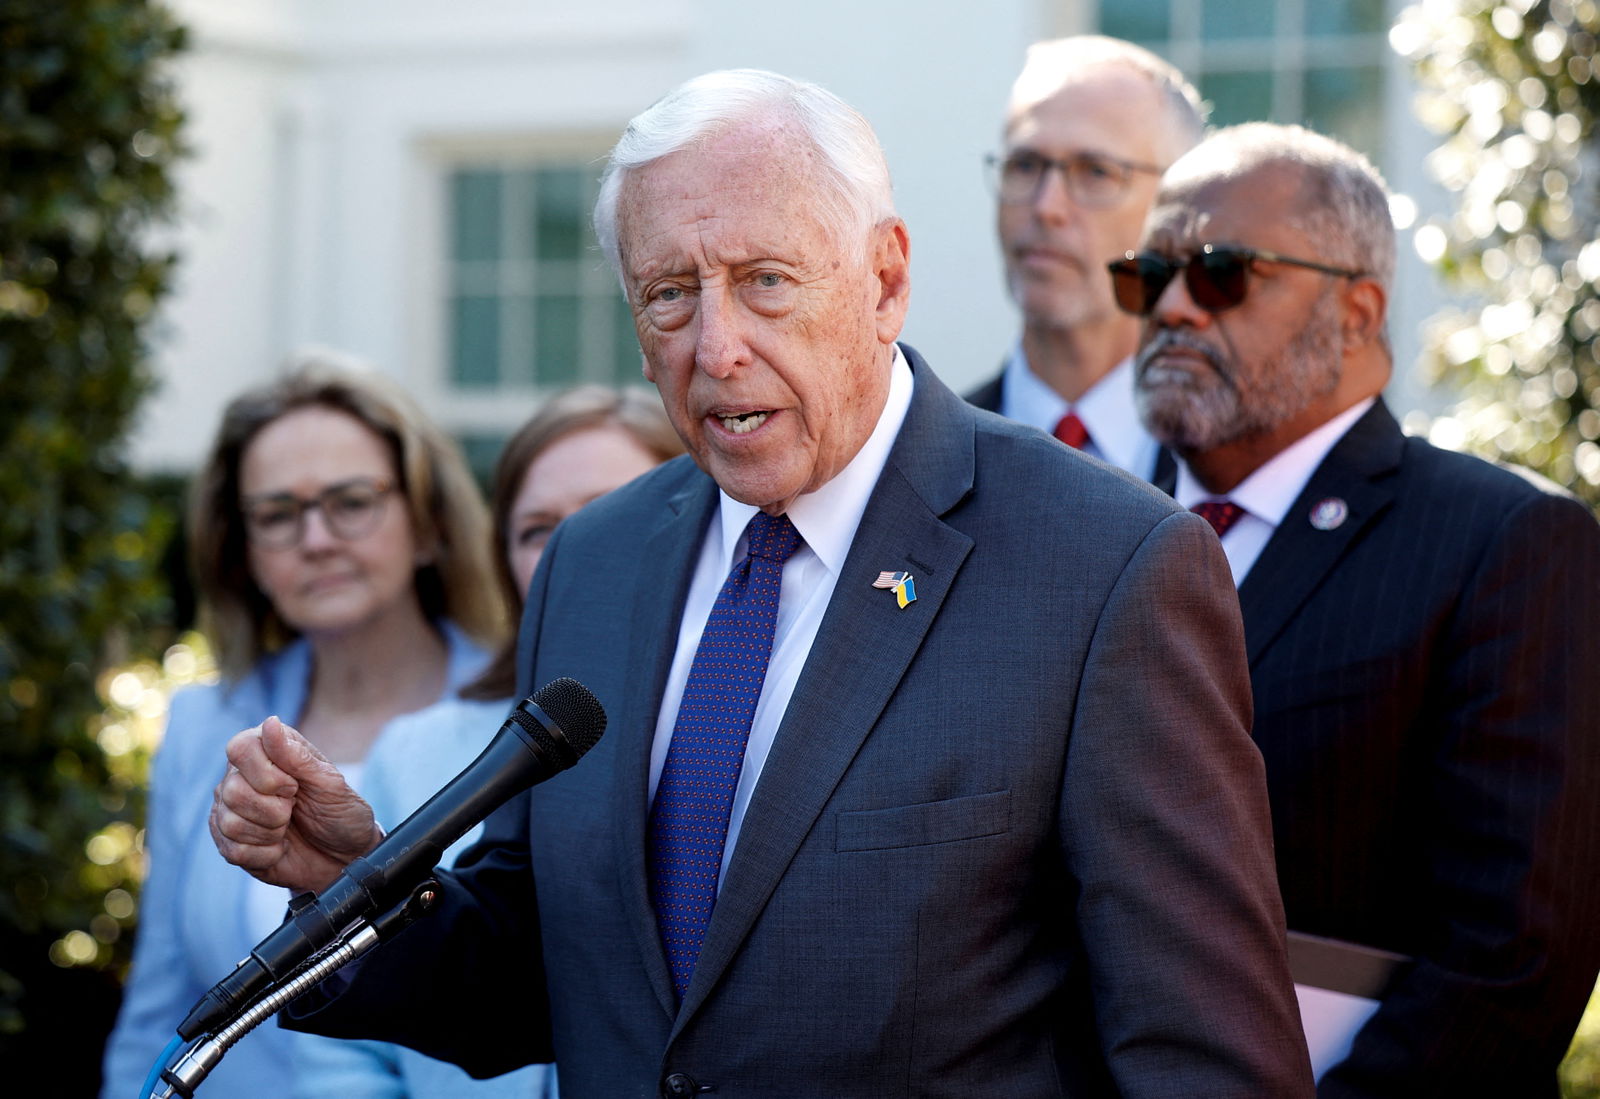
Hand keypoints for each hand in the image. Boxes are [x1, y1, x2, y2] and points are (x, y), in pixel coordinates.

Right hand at [208, 715, 382, 894]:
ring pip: (230, 823)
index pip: (239, 749)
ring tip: (287, 829)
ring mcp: (229, 811)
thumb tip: (269, 721)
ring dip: (270, 832)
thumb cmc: (340, 812)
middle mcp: (239, 777)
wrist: (345, 855)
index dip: (268, 774)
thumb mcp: (328, 783)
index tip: (295, 786)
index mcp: (264, 751)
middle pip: (232, 790)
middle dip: (274, 809)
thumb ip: (297, 756)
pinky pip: (233, 851)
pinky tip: (279, 848)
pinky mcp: (229, 843)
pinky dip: (266, 854)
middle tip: (294, 809)